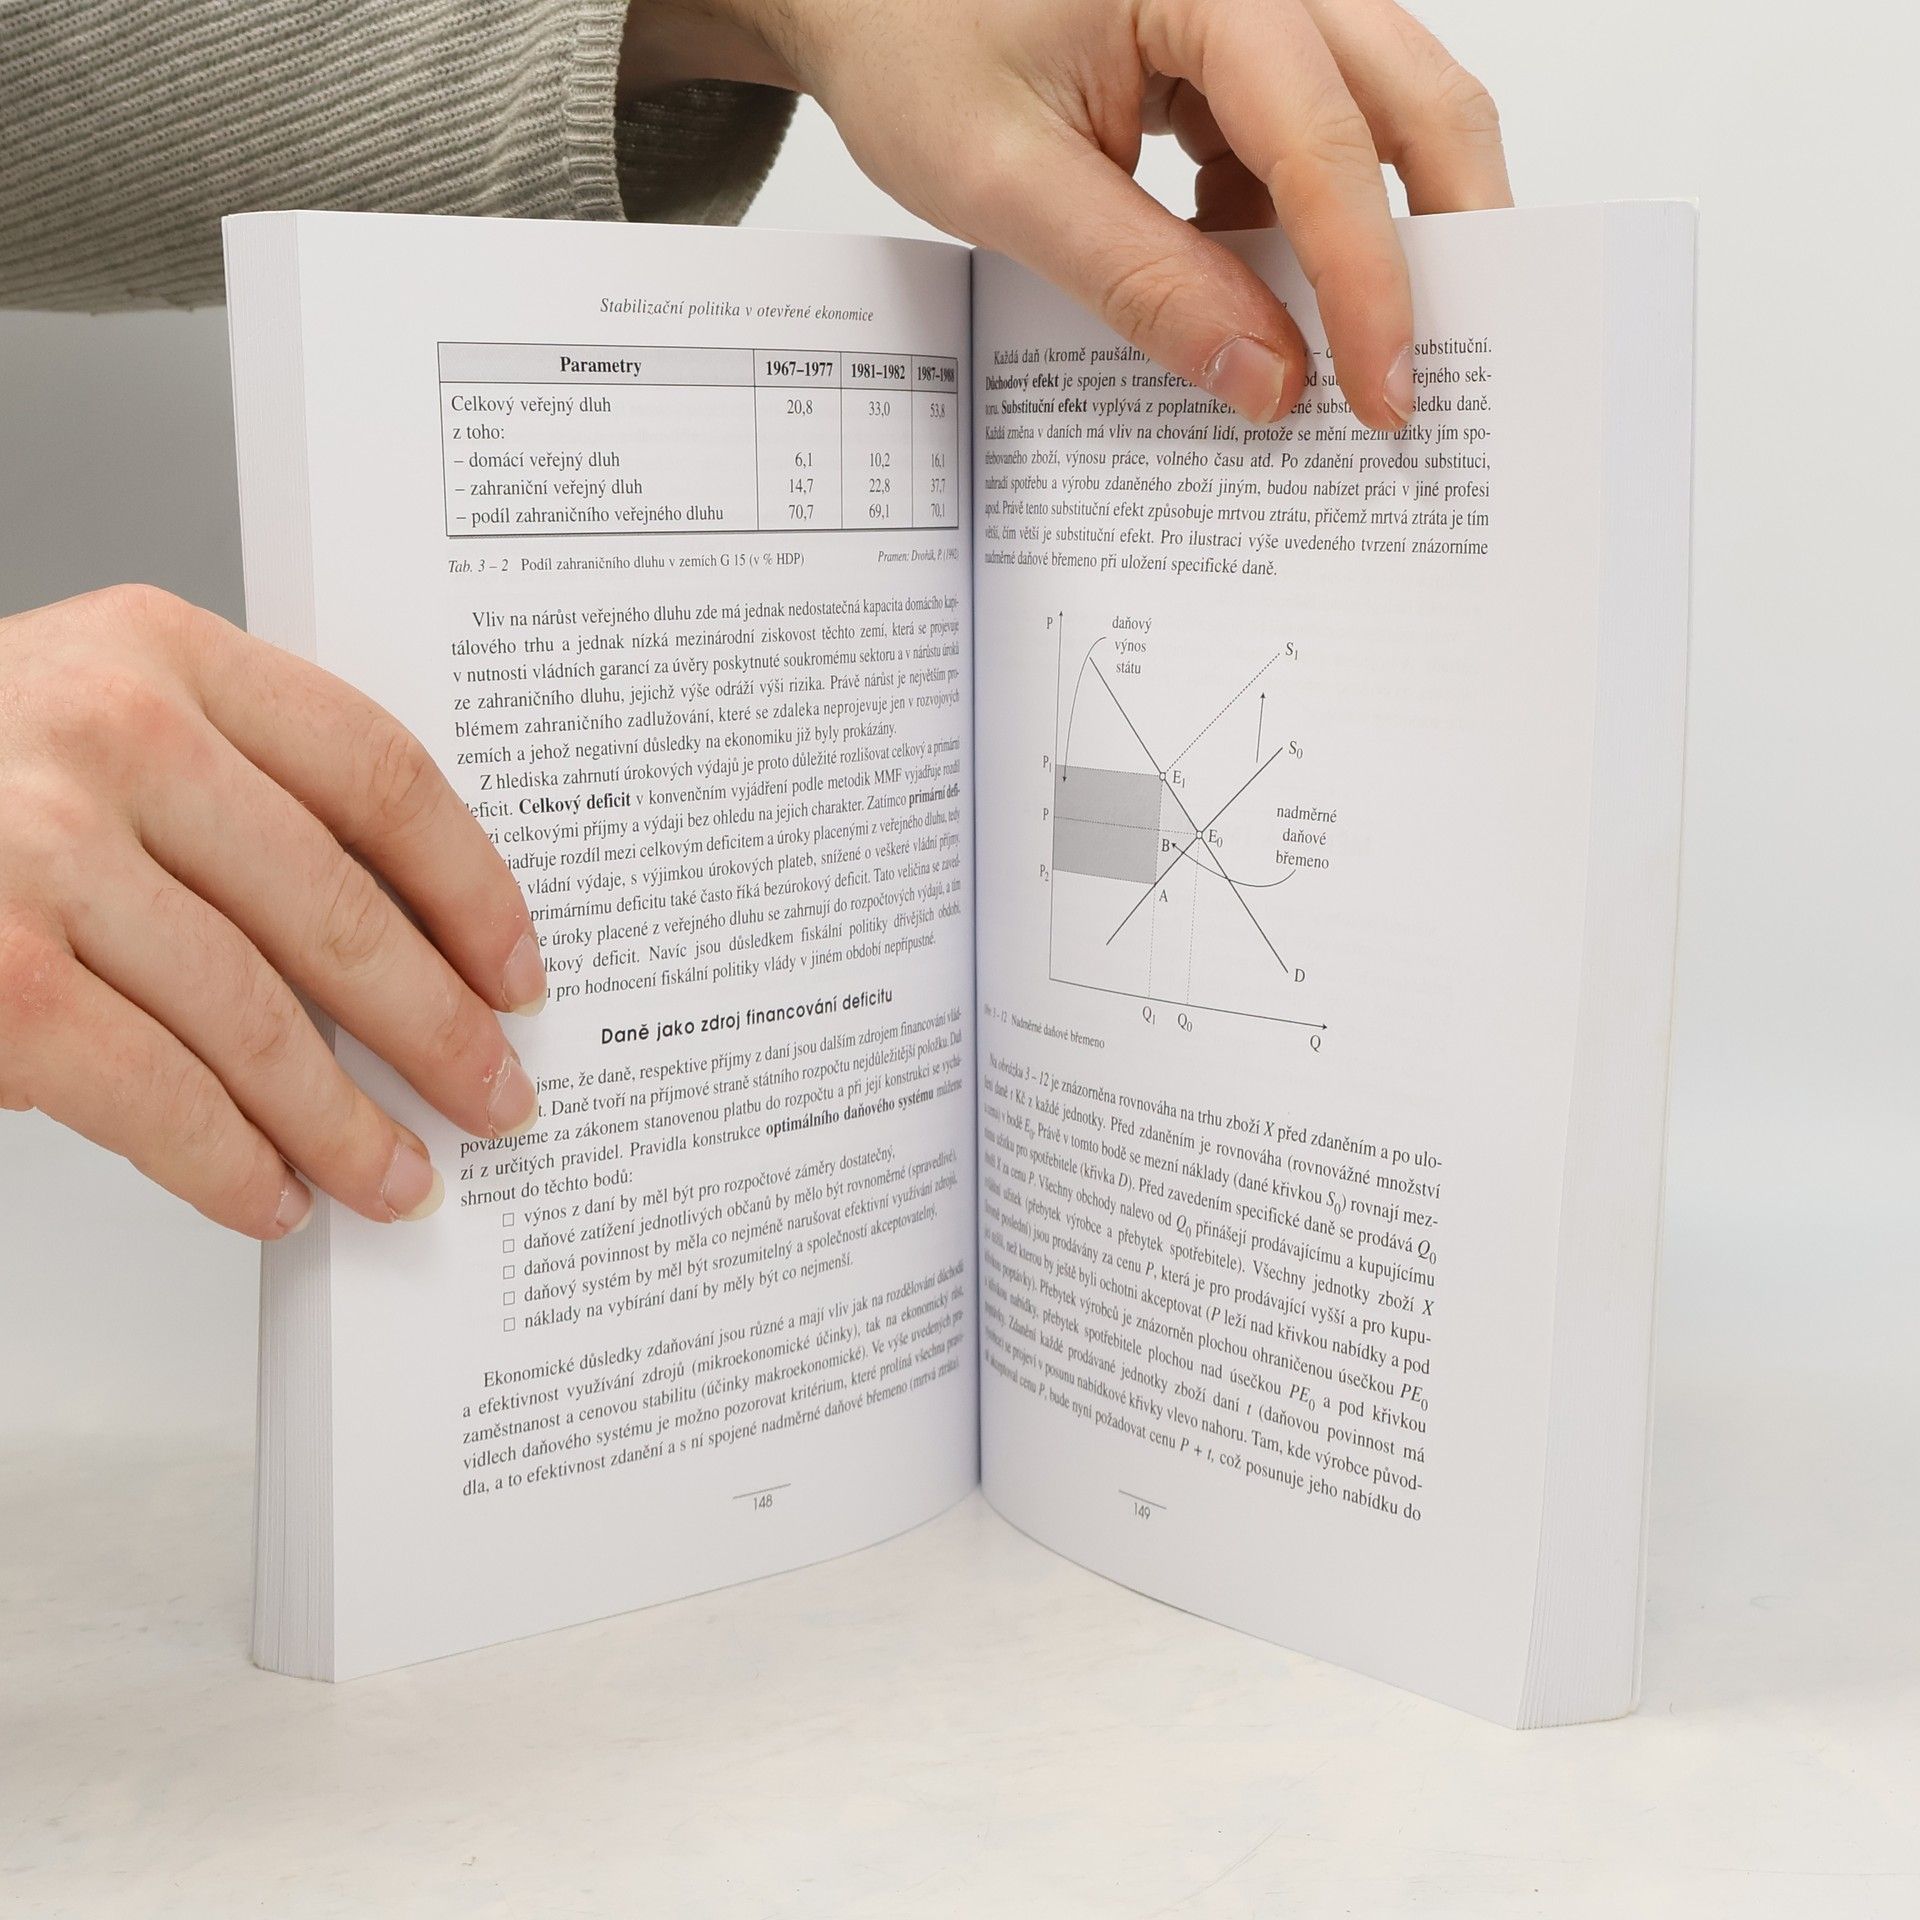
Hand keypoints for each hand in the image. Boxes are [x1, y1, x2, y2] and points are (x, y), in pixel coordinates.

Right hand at [0, 587, 546, 1238]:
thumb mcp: (97, 724)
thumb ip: (236, 792)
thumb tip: (406, 954)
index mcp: (163, 651)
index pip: (379, 773)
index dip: (472, 889)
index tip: (518, 972)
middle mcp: (110, 730)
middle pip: (339, 908)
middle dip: (439, 1031)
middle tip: (497, 1099)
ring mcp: (38, 849)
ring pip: (258, 1020)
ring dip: (347, 1125)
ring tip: (400, 1177)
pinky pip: (154, 1094)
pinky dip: (230, 1163)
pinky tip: (274, 1193)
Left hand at [625, 0, 1509, 429]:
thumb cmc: (911, 44)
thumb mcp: (1007, 180)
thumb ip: (1140, 281)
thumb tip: (1265, 377)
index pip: (1323, 139)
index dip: (1367, 280)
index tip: (1382, 395)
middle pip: (1413, 100)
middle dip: (1441, 243)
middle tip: (1432, 376)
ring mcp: (1261, 9)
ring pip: (1381, 117)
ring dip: (1380, 239)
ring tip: (1361, 355)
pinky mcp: (1242, 52)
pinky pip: (1313, 140)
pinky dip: (1306, 229)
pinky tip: (1268, 301)